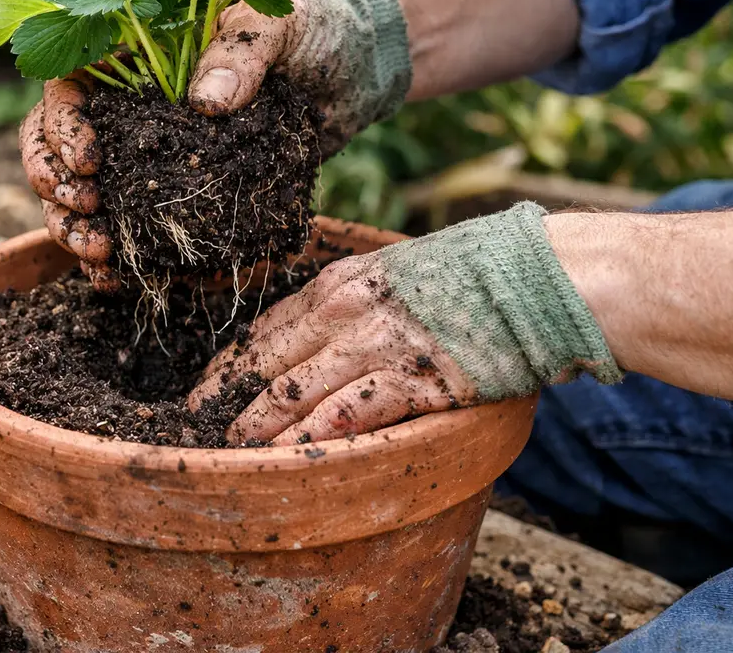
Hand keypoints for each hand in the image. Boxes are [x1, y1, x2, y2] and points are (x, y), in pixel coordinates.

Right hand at [21, 0, 409, 289]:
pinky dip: (121, 257)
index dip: (62, 125)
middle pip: (55, 145)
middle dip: (55, 183)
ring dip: (76, 227)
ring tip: (99, 253)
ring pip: (84, 194)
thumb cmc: (316, 22)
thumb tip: (205, 102)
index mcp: (135, 52)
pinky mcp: (186, 194)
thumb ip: (242, 49)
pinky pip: (138, 229)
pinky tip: (118, 279)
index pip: (67, 85)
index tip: (90, 159)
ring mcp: (155, 154)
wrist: (361, 67)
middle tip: (87, 208)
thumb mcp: (281, 19)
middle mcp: (131, 105)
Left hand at [187, 253, 478, 444]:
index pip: (263, 329)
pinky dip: (311, 439)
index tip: (206, 391)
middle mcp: (345, 310)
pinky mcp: (410, 378)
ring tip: (230, 454)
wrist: (535, 279)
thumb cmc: (470, 277)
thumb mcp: (393, 272)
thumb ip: (352, 301)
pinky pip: (344, 413)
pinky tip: (287, 459)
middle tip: (197, 429)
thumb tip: (320, 335)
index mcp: (338, 283)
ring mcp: (374, 344)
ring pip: (294, 392)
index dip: (229, 366)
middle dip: (226, 400)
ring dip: (257, 428)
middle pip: (265, 362)